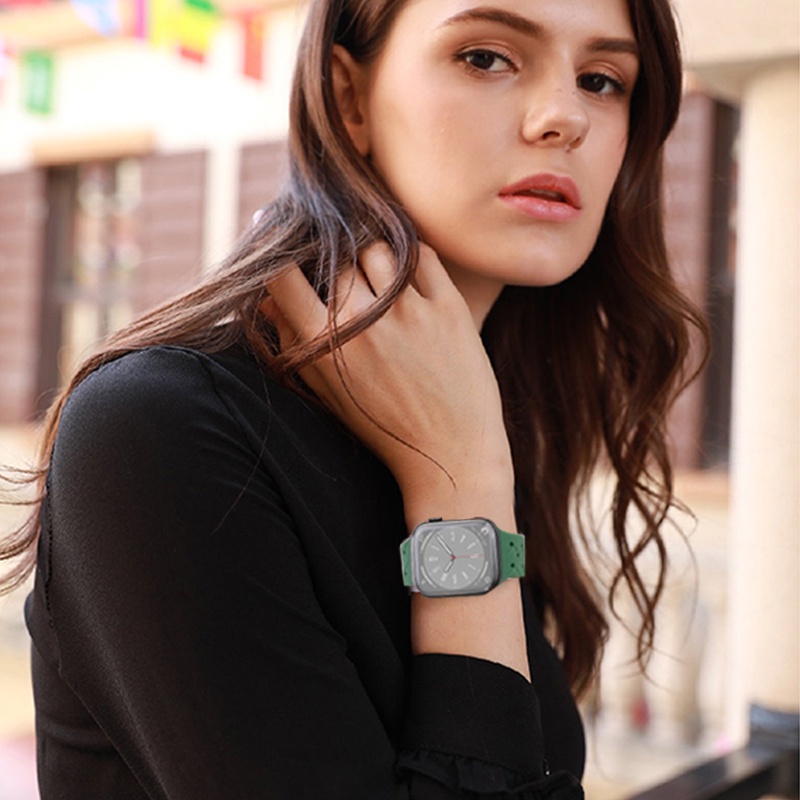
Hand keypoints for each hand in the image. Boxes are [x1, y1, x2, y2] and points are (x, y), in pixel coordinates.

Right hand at [263, 243, 514, 520]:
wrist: (451, 455)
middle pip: (335, 257)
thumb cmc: (383, 426)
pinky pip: (422, 255)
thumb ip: (293, 342)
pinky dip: (412, 257)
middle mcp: (363, 323)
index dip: (279, 257)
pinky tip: (410, 277)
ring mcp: (408, 312)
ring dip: (374, 259)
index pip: (283, 276)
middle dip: (336, 263)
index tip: (287, 255)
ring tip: (381, 283)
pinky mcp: (449, 308)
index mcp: (325, 346)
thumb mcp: (327, 391)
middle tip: (348, 277)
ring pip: (376, 248)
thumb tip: (266, 297)